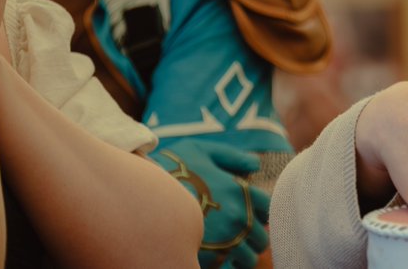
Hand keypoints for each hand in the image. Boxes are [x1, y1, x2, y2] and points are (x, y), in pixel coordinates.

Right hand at [150, 140, 269, 268]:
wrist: (141, 193)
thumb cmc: (173, 168)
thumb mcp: (203, 150)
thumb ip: (232, 156)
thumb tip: (255, 165)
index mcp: (242, 192)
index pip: (266, 209)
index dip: (257, 212)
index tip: (248, 214)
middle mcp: (239, 218)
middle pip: (261, 238)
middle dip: (252, 237)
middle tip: (238, 235)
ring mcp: (225, 241)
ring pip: (248, 259)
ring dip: (242, 255)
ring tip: (228, 249)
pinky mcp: (209, 258)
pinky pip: (226, 268)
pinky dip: (223, 264)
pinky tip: (211, 254)